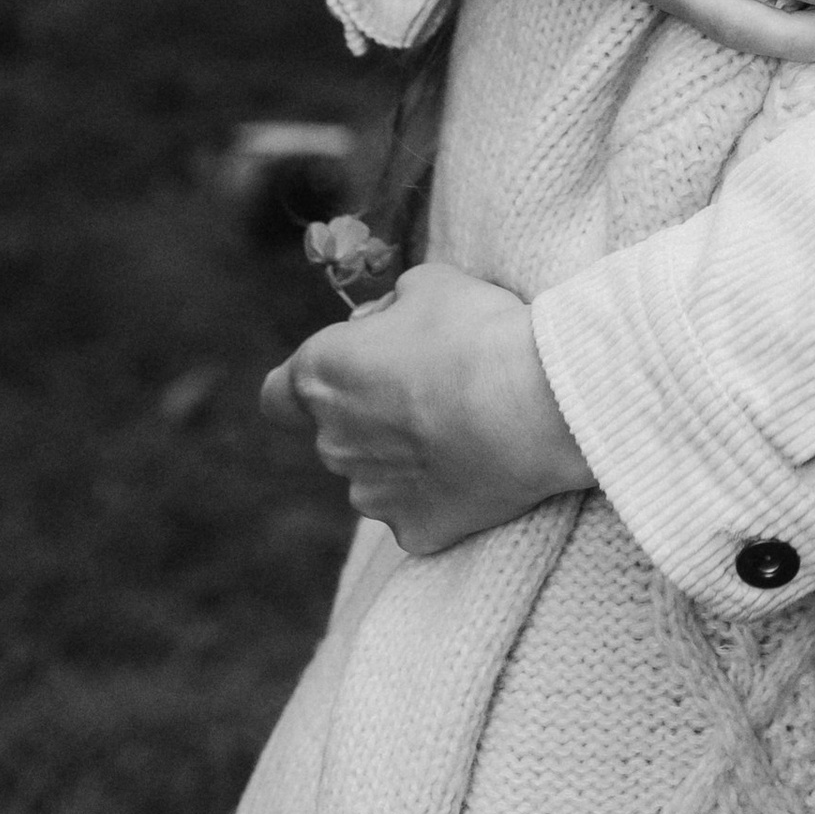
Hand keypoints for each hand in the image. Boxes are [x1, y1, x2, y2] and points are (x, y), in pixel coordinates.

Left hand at [261, 263, 594, 555]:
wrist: (536, 403)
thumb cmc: (477, 333)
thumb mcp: (430, 283)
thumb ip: (391, 306)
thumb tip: (384, 324)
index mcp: (321, 376)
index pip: (278, 395)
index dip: (309, 385)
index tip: (352, 371)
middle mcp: (331, 443)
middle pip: (338, 432)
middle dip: (373, 414)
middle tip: (436, 387)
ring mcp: (369, 495)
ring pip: (375, 476)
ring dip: (405, 458)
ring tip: (466, 428)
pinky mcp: (411, 530)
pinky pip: (418, 510)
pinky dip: (440, 494)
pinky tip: (479, 466)